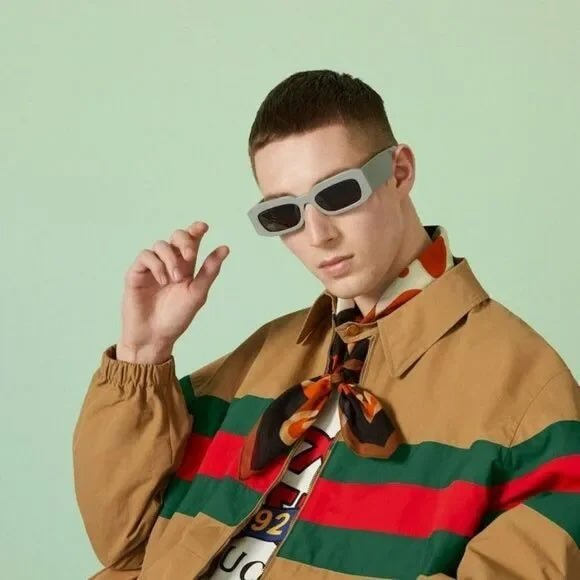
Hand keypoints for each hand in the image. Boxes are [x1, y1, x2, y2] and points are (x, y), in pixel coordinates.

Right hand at [117, 221, 228, 362]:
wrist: (154, 337)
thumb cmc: (176, 318)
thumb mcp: (198, 294)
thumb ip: (210, 271)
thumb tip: (225, 248)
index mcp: (186, 267)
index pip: (191, 241)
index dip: (196, 230)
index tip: (203, 227)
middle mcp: (169, 263)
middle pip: (176, 237)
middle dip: (184, 241)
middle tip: (190, 255)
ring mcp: (152, 267)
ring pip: (160, 245)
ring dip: (170, 259)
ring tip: (175, 279)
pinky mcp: (137, 273)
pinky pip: (145, 256)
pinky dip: (156, 265)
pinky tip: (162, 280)